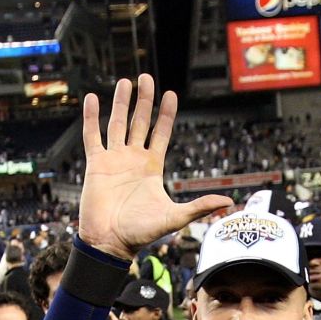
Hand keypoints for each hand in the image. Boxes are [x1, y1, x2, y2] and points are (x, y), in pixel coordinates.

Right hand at [78, 76, 232, 260]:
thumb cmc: (141, 232)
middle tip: (146, 77)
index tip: (171, 95)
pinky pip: (92, 136)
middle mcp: (133, 159)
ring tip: (125, 82)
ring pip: (117, 124)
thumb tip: (229, 202)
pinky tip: (91, 99)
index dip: (166, 114)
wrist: (111, 242)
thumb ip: (200, 206)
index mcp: (152, 167)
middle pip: (139, 122)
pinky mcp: (95, 164)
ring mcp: (114, 160)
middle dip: (143, 100)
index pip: (161, 133)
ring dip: (120, 103)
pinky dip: (91, 118)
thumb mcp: (175, 217)